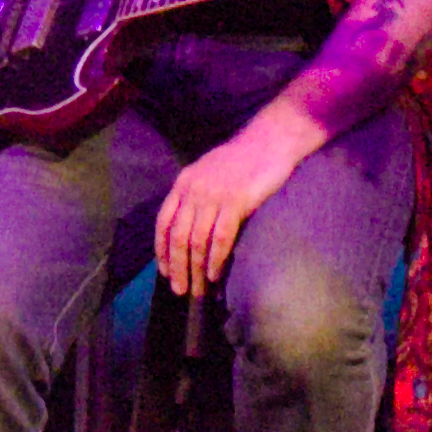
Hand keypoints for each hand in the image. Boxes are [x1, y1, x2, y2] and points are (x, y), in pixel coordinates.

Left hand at [154, 105, 318, 296]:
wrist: (268, 142)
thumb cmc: (241, 160)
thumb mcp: (207, 173)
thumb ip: (194, 195)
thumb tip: (188, 227)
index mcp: (183, 183)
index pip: (164, 222)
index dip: (162, 250)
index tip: (164, 271)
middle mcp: (194, 190)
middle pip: (178, 236)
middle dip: (176, 267)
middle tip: (180, 289)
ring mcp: (214, 196)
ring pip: (197, 241)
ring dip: (195, 270)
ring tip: (198, 290)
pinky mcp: (236, 202)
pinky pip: (220, 238)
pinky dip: (216, 260)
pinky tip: (215, 275)